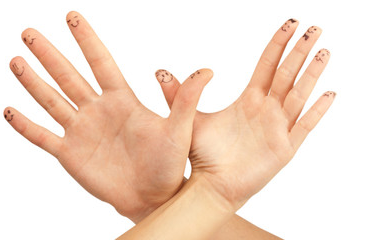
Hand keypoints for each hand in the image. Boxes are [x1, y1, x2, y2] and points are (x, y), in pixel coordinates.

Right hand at [5, 11, 212, 222]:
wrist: (153, 195)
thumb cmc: (168, 164)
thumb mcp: (179, 129)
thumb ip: (187, 99)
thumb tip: (208, 70)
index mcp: (122, 100)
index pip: (101, 62)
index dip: (86, 40)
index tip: (73, 16)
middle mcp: (98, 110)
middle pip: (69, 76)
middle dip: (49, 54)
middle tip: (28, 32)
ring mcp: (82, 131)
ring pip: (52, 100)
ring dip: (32, 81)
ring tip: (16, 61)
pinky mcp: (70, 154)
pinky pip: (42, 136)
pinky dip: (25, 124)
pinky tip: (8, 110)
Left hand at [156, 19, 335, 208]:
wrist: (211, 186)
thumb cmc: (203, 155)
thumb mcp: (190, 119)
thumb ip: (179, 95)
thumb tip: (160, 72)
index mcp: (249, 100)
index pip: (267, 65)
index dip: (279, 44)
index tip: (290, 24)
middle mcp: (267, 110)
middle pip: (287, 74)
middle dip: (300, 51)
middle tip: (315, 28)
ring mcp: (277, 128)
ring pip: (299, 95)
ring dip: (312, 73)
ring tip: (324, 52)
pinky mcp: (283, 148)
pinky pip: (304, 126)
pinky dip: (317, 111)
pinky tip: (329, 93)